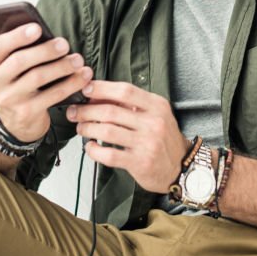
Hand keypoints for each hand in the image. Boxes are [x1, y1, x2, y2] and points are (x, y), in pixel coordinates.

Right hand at [0, 22, 91, 143]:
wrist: (14, 122)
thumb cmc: (16, 84)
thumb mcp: (9, 69)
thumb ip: (20, 51)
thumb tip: (47, 35)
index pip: (0, 46)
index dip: (19, 36)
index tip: (38, 28)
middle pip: (20, 61)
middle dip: (45, 50)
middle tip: (64, 44)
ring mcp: (9, 99)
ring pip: (38, 77)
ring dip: (62, 66)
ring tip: (78, 60)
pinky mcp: (27, 112)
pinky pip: (53, 95)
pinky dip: (71, 84)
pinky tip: (83, 77)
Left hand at [67, 80, 189, 192]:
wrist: (181, 166)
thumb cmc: (163, 138)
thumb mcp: (155, 113)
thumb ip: (131, 104)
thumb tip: (97, 95)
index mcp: (157, 105)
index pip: (125, 91)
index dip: (102, 89)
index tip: (86, 89)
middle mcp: (153, 122)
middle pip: (111, 111)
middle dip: (87, 110)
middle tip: (75, 112)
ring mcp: (147, 143)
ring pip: (107, 131)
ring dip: (87, 128)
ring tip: (81, 128)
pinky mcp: (140, 163)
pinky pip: (109, 155)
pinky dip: (94, 150)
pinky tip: (90, 146)